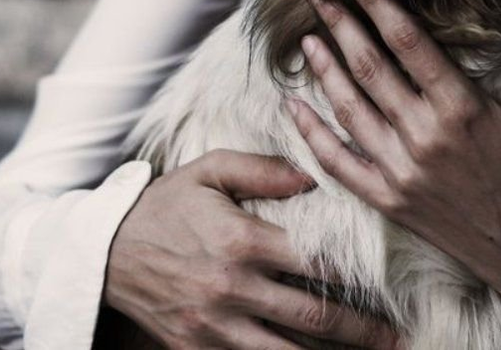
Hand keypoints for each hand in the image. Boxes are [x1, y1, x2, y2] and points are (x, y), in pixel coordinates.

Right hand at [104, 149, 401, 348]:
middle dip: (360, 329)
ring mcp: (214, 327)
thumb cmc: (165, 205)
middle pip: (312, 315)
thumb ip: (262, 168)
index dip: (358, 272)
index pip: (315, 259)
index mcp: (241, 241)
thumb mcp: (208, 169)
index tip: (391, 278)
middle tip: (397, 336)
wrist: (103, 252)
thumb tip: (312, 177)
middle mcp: (232, 288)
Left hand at [287, 0, 500, 347]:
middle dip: (341, 25)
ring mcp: (401, 172)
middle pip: (369, 69)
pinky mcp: (389, 201)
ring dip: (323, 71)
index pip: (408, 42)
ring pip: (349, 110)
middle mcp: (424, 137)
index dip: (377, 2)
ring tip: (307, 39)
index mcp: (463, 110)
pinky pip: (338, 164)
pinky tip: (294, 108)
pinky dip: (310, 135)